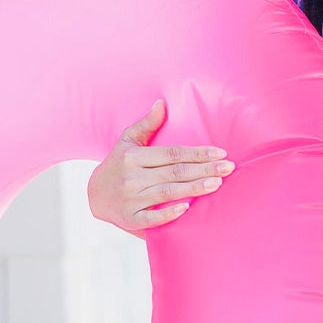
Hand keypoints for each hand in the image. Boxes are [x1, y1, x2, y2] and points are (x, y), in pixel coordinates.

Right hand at [86, 97, 234, 237]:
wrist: (94, 195)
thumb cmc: (117, 165)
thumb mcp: (127, 141)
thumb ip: (146, 124)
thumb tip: (162, 103)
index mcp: (134, 157)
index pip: (172, 153)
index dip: (196, 153)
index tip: (220, 152)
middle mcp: (133, 177)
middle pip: (174, 172)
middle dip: (203, 169)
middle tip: (228, 168)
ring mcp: (131, 199)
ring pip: (167, 192)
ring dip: (193, 188)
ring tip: (216, 184)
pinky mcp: (131, 219)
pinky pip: (151, 218)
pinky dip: (168, 213)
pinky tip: (187, 208)